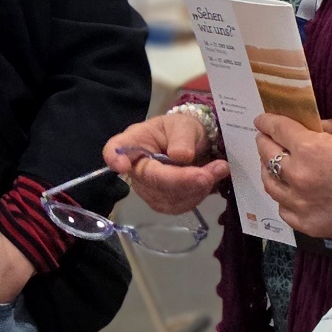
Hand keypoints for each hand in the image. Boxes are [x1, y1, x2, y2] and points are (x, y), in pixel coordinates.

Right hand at [104, 111, 227, 215]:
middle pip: (150, 180)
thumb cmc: (180, 130)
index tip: (121, 166)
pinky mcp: (161, 202)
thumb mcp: (184, 125)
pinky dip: (198, 195)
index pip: (114, 150)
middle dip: (183, 179)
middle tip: (212, 171)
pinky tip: (209, 181)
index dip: (115, 158)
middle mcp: (134, 168)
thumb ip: (182, 138)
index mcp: (133, 141)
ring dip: (196, 188)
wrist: (192, 145)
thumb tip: (181, 156)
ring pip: (167, 197)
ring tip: (217, 170)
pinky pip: (178, 206)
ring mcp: (146, 188)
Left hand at [257, 114, 331, 240]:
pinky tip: (288, 192)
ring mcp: (301, 203)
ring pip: (269, 184)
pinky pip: (283, 209)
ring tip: (272, 166)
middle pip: (266, 155)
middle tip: (266, 140)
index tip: (261, 121)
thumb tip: (306, 128)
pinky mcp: (309, 224)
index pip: (275, 130)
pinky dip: (282, 198)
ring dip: (268, 171)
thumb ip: (323, 127)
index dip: (266, 122)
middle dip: (264, 143)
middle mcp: (298, 175)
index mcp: (308, 148)